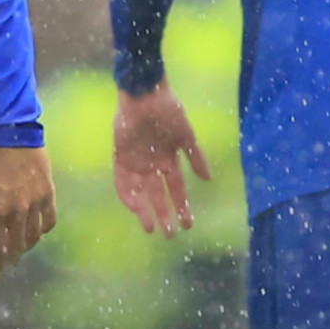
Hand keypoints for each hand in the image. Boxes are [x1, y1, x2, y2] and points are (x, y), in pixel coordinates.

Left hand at [0, 144, 57, 278]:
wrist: (11, 135)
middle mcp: (18, 212)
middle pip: (17, 245)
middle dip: (11, 257)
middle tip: (7, 263)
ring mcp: (36, 203)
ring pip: (34, 235)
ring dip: (26, 245)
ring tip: (20, 248)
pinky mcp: (49, 193)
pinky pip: (50, 219)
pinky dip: (44, 229)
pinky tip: (39, 230)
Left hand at [113, 83, 210, 237]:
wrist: (146, 94)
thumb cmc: (169, 110)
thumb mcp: (186, 135)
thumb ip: (196, 157)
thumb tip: (209, 179)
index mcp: (169, 159)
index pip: (176, 189)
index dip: (182, 206)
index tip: (189, 224)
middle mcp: (152, 164)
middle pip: (158, 195)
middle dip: (165, 214)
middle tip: (170, 234)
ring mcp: (136, 161)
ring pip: (140, 192)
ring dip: (145, 210)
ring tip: (152, 228)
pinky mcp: (120, 156)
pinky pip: (121, 180)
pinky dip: (127, 194)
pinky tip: (135, 207)